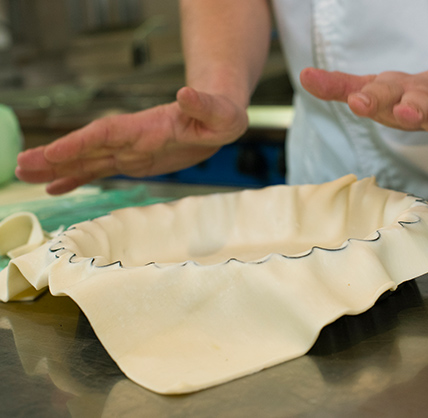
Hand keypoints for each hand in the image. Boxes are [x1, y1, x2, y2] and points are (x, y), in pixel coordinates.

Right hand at [15, 87, 247, 194]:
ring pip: (88, 160)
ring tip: (26, 176)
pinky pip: (100, 170)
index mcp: (147, 127)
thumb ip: (203, 105)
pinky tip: (55, 186)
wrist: (218, 118)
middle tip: (20, 167)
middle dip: (55, 156)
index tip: (50, 154)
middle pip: (87, 146)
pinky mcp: (134, 160)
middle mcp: (132, 138)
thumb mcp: (221, 113)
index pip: (105, 134)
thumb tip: (186, 93)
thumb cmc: (222, 115)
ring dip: (58, 168)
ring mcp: (130, 149)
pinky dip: (77, 178)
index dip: (78, 144)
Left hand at [300, 67, 427, 149]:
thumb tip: (303, 75)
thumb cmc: (407, 95)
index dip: (369, 98)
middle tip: (403, 112)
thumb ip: (341, 86)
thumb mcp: (374, 90)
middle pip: (417, 101)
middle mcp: (425, 97)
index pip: (380, 93)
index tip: (355, 101)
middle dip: (410, 107)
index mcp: (397, 92)